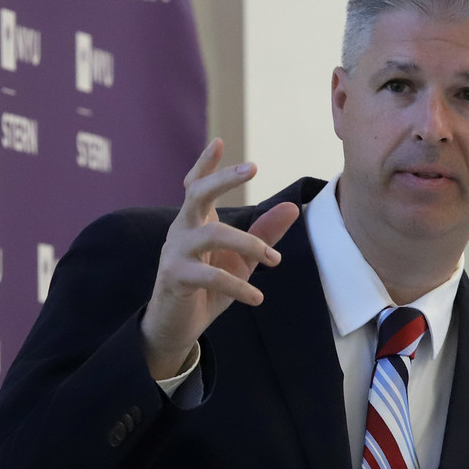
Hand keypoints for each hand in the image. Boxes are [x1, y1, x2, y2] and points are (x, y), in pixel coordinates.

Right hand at [140, 139, 299, 379]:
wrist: (177, 327)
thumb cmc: (208, 288)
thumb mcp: (241, 260)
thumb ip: (263, 234)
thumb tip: (292, 207)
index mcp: (195, 222)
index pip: (196, 186)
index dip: (205, 164)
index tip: (219, 141)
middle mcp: (182, 231)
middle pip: (197, 194)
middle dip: (223, 179)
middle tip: (253, 167)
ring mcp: (176, 253)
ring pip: (212, 233)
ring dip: (249, 243)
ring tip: (273, 260)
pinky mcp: (175, 278)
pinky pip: (210, 275)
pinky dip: (237, 287)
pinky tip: (257, 297)